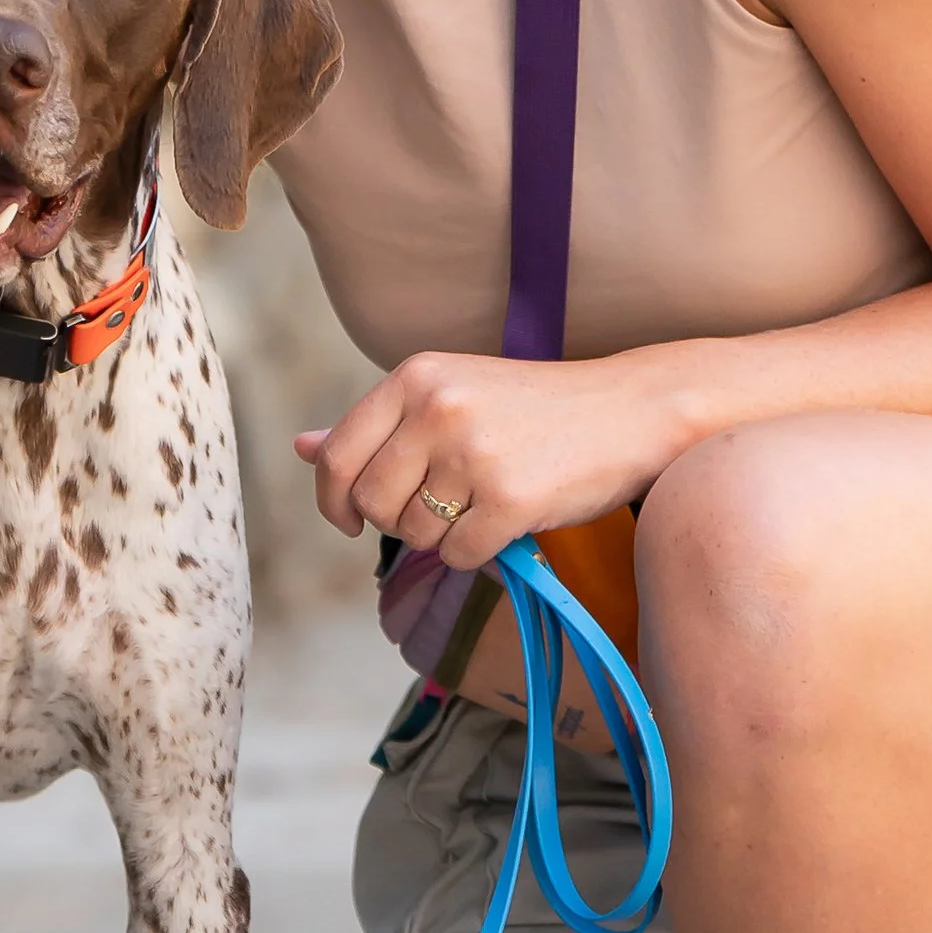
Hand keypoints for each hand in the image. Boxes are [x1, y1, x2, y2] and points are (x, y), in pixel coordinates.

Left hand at [294, 347, 688, 564]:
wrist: (631, 412)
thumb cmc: (534, 409)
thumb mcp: (450, 395)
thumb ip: (375, 425)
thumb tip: (300, 447)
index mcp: (415, 377)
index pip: (336, 458)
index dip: (334, 501)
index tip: (351, 520)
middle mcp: (437, 408)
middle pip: (371, 504)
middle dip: (398, 521)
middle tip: (444, 506)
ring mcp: (473, 454)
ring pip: (415, 535)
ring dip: (445, 536)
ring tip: (485, 501)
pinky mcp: (510, 499)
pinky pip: (459, 555)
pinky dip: (480, 551)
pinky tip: (510, 519)